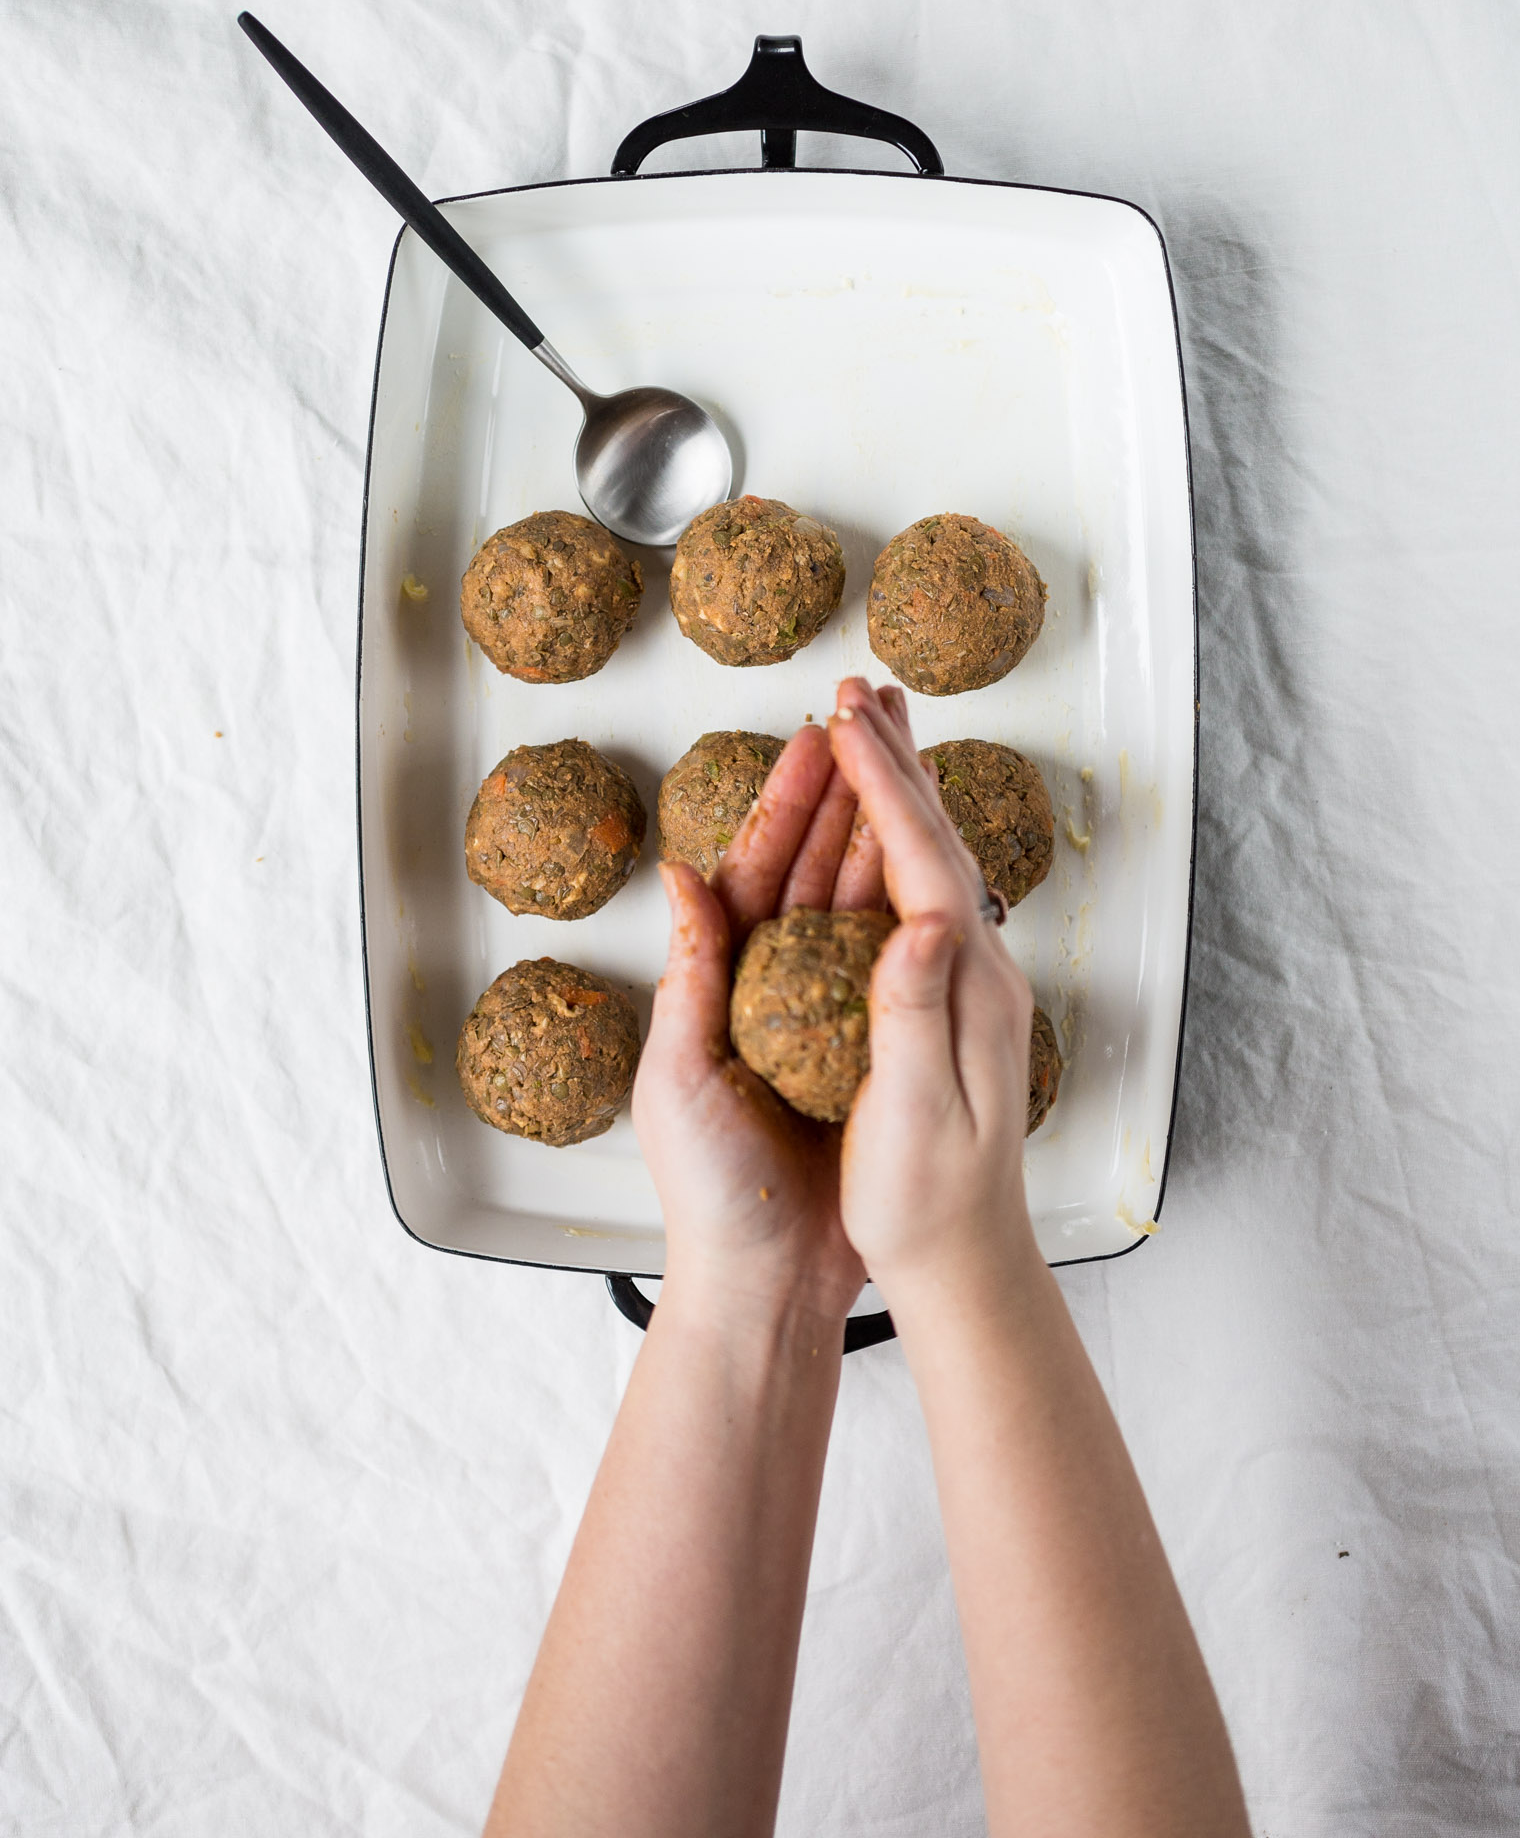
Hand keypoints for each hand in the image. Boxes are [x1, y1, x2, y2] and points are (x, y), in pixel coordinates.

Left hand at [633, 726, 881, 1329]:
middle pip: (813, 864)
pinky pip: (894, 961)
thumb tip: (678, 872)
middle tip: (873, 723)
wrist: (771, 1282)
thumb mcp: (679, 1078)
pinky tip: (939, 863)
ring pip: (858, 899)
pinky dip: (913, 906)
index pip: (755, 866)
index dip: (787, 798)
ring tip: (913, 767)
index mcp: (720, 979)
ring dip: (882, 831)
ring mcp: (824, 1012)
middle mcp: (774, 983)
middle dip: (843, 789)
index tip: (815, 735)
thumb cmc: (711, 1189)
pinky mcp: (870, 1047)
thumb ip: (689, 977)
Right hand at [825, 678, 1041, 1311]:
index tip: (847, 722)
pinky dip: (900, 838)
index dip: (882, 784)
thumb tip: (924, 923)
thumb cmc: (925, 1201)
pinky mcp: (951, 999)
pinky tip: (885, 826)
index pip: (923, 861)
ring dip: (901, 788)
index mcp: (965, 988)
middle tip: (860, 691)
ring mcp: (970, 982)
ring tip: (874, 729)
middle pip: (937, 840)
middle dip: (895, 760)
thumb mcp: (911, 1115)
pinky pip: (923, 891)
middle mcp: (978, 971)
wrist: (967, 1260)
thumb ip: (913, 1015)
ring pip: (935, 858)